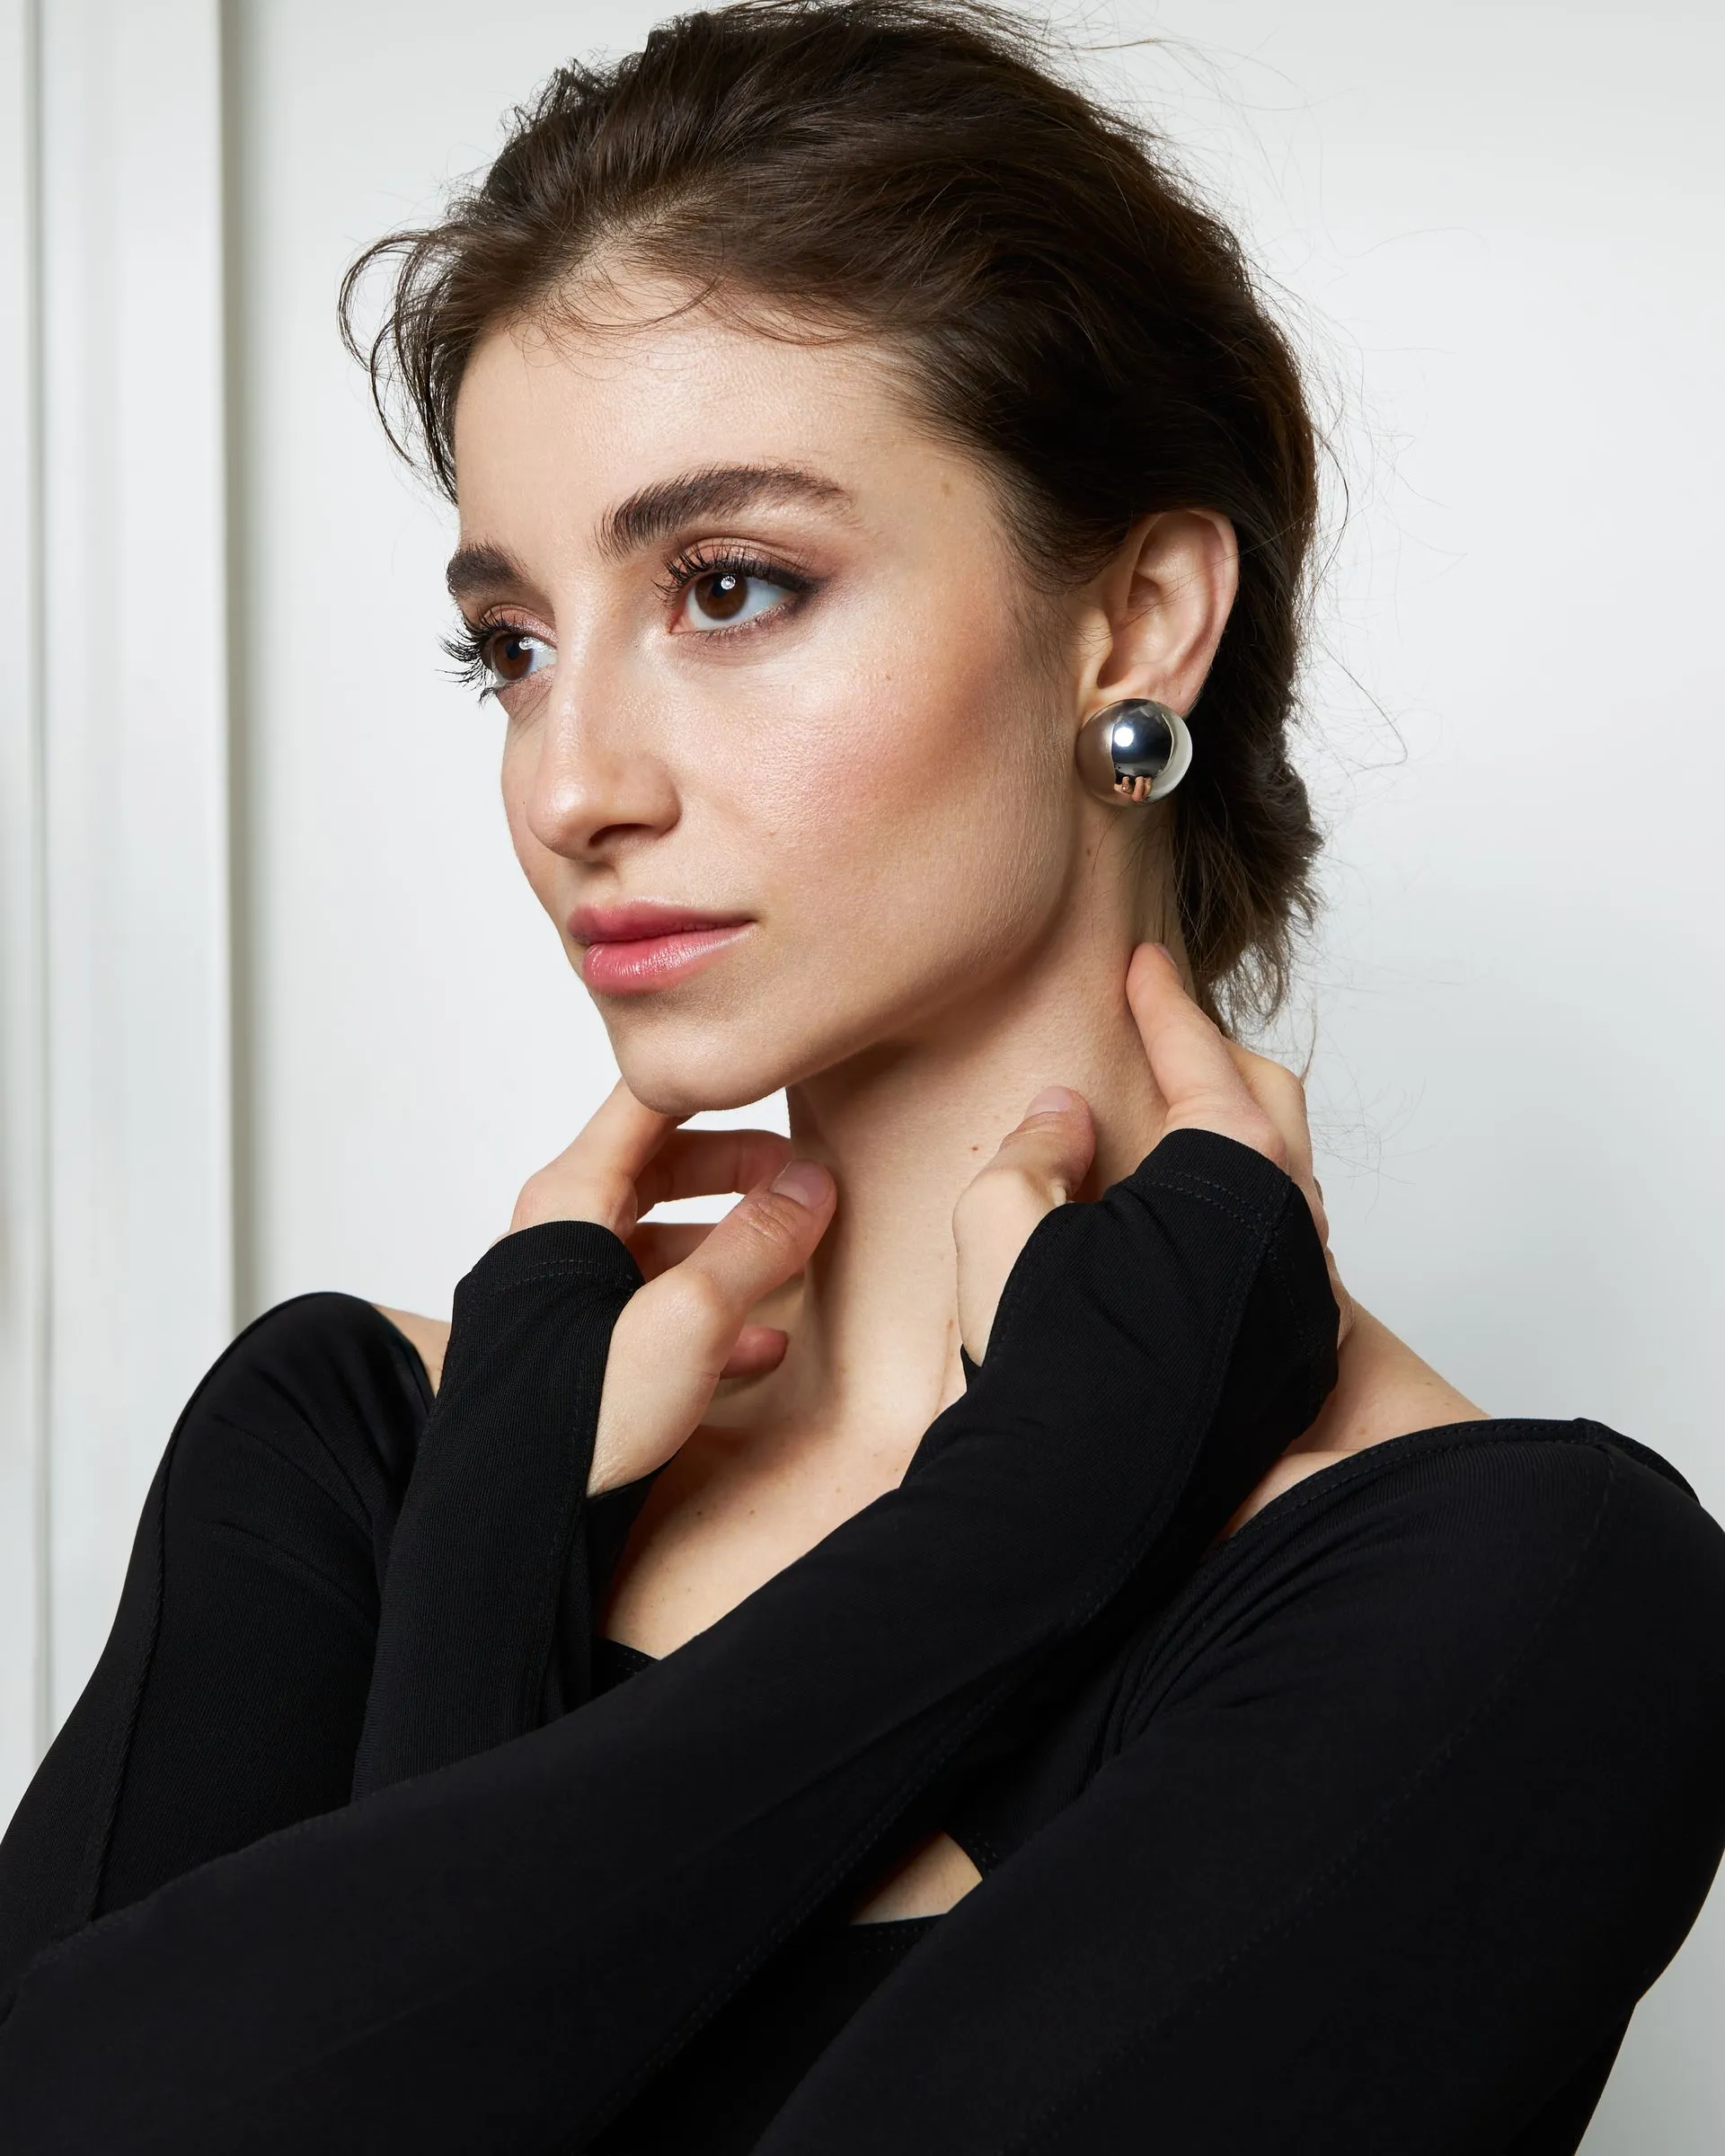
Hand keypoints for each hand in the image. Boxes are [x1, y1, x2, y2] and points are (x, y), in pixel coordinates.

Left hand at [511, 1082, 835, 1492]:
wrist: (507, 1516)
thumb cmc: (577, 1412)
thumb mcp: (689, 1318)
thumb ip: (756, 1245)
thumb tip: (812, 1185)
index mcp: (569, 1201)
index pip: (646, 1101)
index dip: (713, 1080)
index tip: (775, 1069)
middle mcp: (558, 1235)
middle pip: (658, 1168)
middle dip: (737, 1171)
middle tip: (799, 1178)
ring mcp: (563, 1293)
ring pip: (659, 1240)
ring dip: (728, 1246)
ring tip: (793, 1260)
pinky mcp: (574, 1349)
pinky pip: (650, 1305)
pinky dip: (708, 1309)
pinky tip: (762, 1344)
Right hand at [954, 943, 1348, 1361]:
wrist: (1102, 1503)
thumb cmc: (1056, 1358)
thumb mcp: (1004, 1221)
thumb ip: (1034, 1149)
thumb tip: (1063, 1114)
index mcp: (1234, 1170)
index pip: (1200, 1057)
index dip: (1164, 1004)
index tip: (1145, 967)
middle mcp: (1290, 1226)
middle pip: (1270, 1103)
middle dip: (1219, 1057)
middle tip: (1167, 1037)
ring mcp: (1300, 1297)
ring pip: (1283, 1186)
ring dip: (1231, 1145)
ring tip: (1169, 1137)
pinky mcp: (1291, 1360)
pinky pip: (1275, 1253)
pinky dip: (1235, 1216)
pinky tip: (1183, 1238)